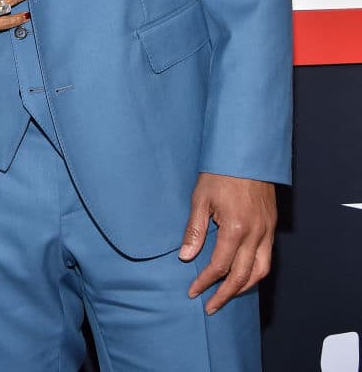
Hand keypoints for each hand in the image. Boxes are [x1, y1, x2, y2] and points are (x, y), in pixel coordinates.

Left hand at [179, 173, 276, 313]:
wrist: (247, 153)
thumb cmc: (220, 172)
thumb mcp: (200, 198)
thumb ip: (195, 230)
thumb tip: (186, 257)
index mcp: (235, 228)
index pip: (219, 266)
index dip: (205, 282)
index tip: (193, 291)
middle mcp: (255, 234)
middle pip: (242, 276)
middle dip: (225, 294)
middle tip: (210, 306)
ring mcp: (267, 231)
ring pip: (260, 271)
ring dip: (243, 288)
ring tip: (227, 296)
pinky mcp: (272, 226)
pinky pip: (267, 258)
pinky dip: (256, 272)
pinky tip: (244, 275)